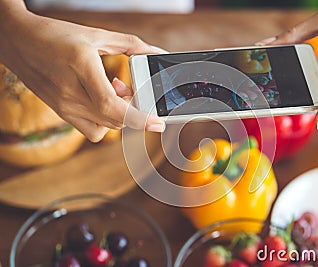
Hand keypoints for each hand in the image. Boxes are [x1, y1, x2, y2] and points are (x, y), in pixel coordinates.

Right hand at [0, 10, 164, 141]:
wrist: (17, 40)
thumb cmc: (56, 34)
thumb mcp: (96, 34)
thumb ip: (131, 45)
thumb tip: (156, 53)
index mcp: (81, 67)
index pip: (112, 105)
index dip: (138, 117)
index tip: (158, 122)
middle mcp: (71, 92)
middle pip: (115, 118)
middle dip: (135, 110)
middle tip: (133, 90)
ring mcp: (64, 106)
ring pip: (106, 127)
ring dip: (120, 115)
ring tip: (113, 91)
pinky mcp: (61, 113)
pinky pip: (92, 130)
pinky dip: (105, 121)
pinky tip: (101, 102)